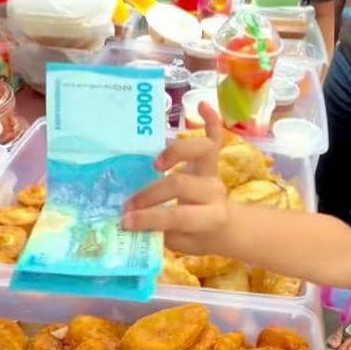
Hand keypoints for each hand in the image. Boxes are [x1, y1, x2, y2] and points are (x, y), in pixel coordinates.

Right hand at [122, 104, 229, 252]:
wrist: (225, 227)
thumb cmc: (198, 237)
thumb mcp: (180, 244)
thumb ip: (158, 231)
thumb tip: (126, 220)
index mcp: (211, 216)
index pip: (178, 215)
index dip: (150, 218)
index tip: (125, 221)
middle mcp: (214, 192)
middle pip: (181, 183)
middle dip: (150, 194)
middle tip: (127, 204)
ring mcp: (213, 173)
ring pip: (202, 151)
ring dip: (175, 152)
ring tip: (155, 163)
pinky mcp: (212, 161)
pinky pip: (214, 136)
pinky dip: (210, 120)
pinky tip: (201, 105)